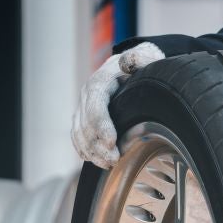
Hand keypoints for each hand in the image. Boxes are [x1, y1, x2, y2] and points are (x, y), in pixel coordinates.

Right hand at [71, 42, 166, 168]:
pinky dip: (84, 149)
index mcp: (101, 80)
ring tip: (108, 164)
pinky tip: (94, 160)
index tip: (112, 143)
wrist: (127, 67)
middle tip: (114, 161)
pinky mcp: (83, 117)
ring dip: (91, 151)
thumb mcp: (145, 58)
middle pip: (86, 123)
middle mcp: (87, 94)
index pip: (96, 105)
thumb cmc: (140, 65)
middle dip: (98, 145)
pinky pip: (77, 136)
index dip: (101, 125)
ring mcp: (83, 106)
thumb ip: (140, 60)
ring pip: (79, 132)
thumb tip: (129, 62)